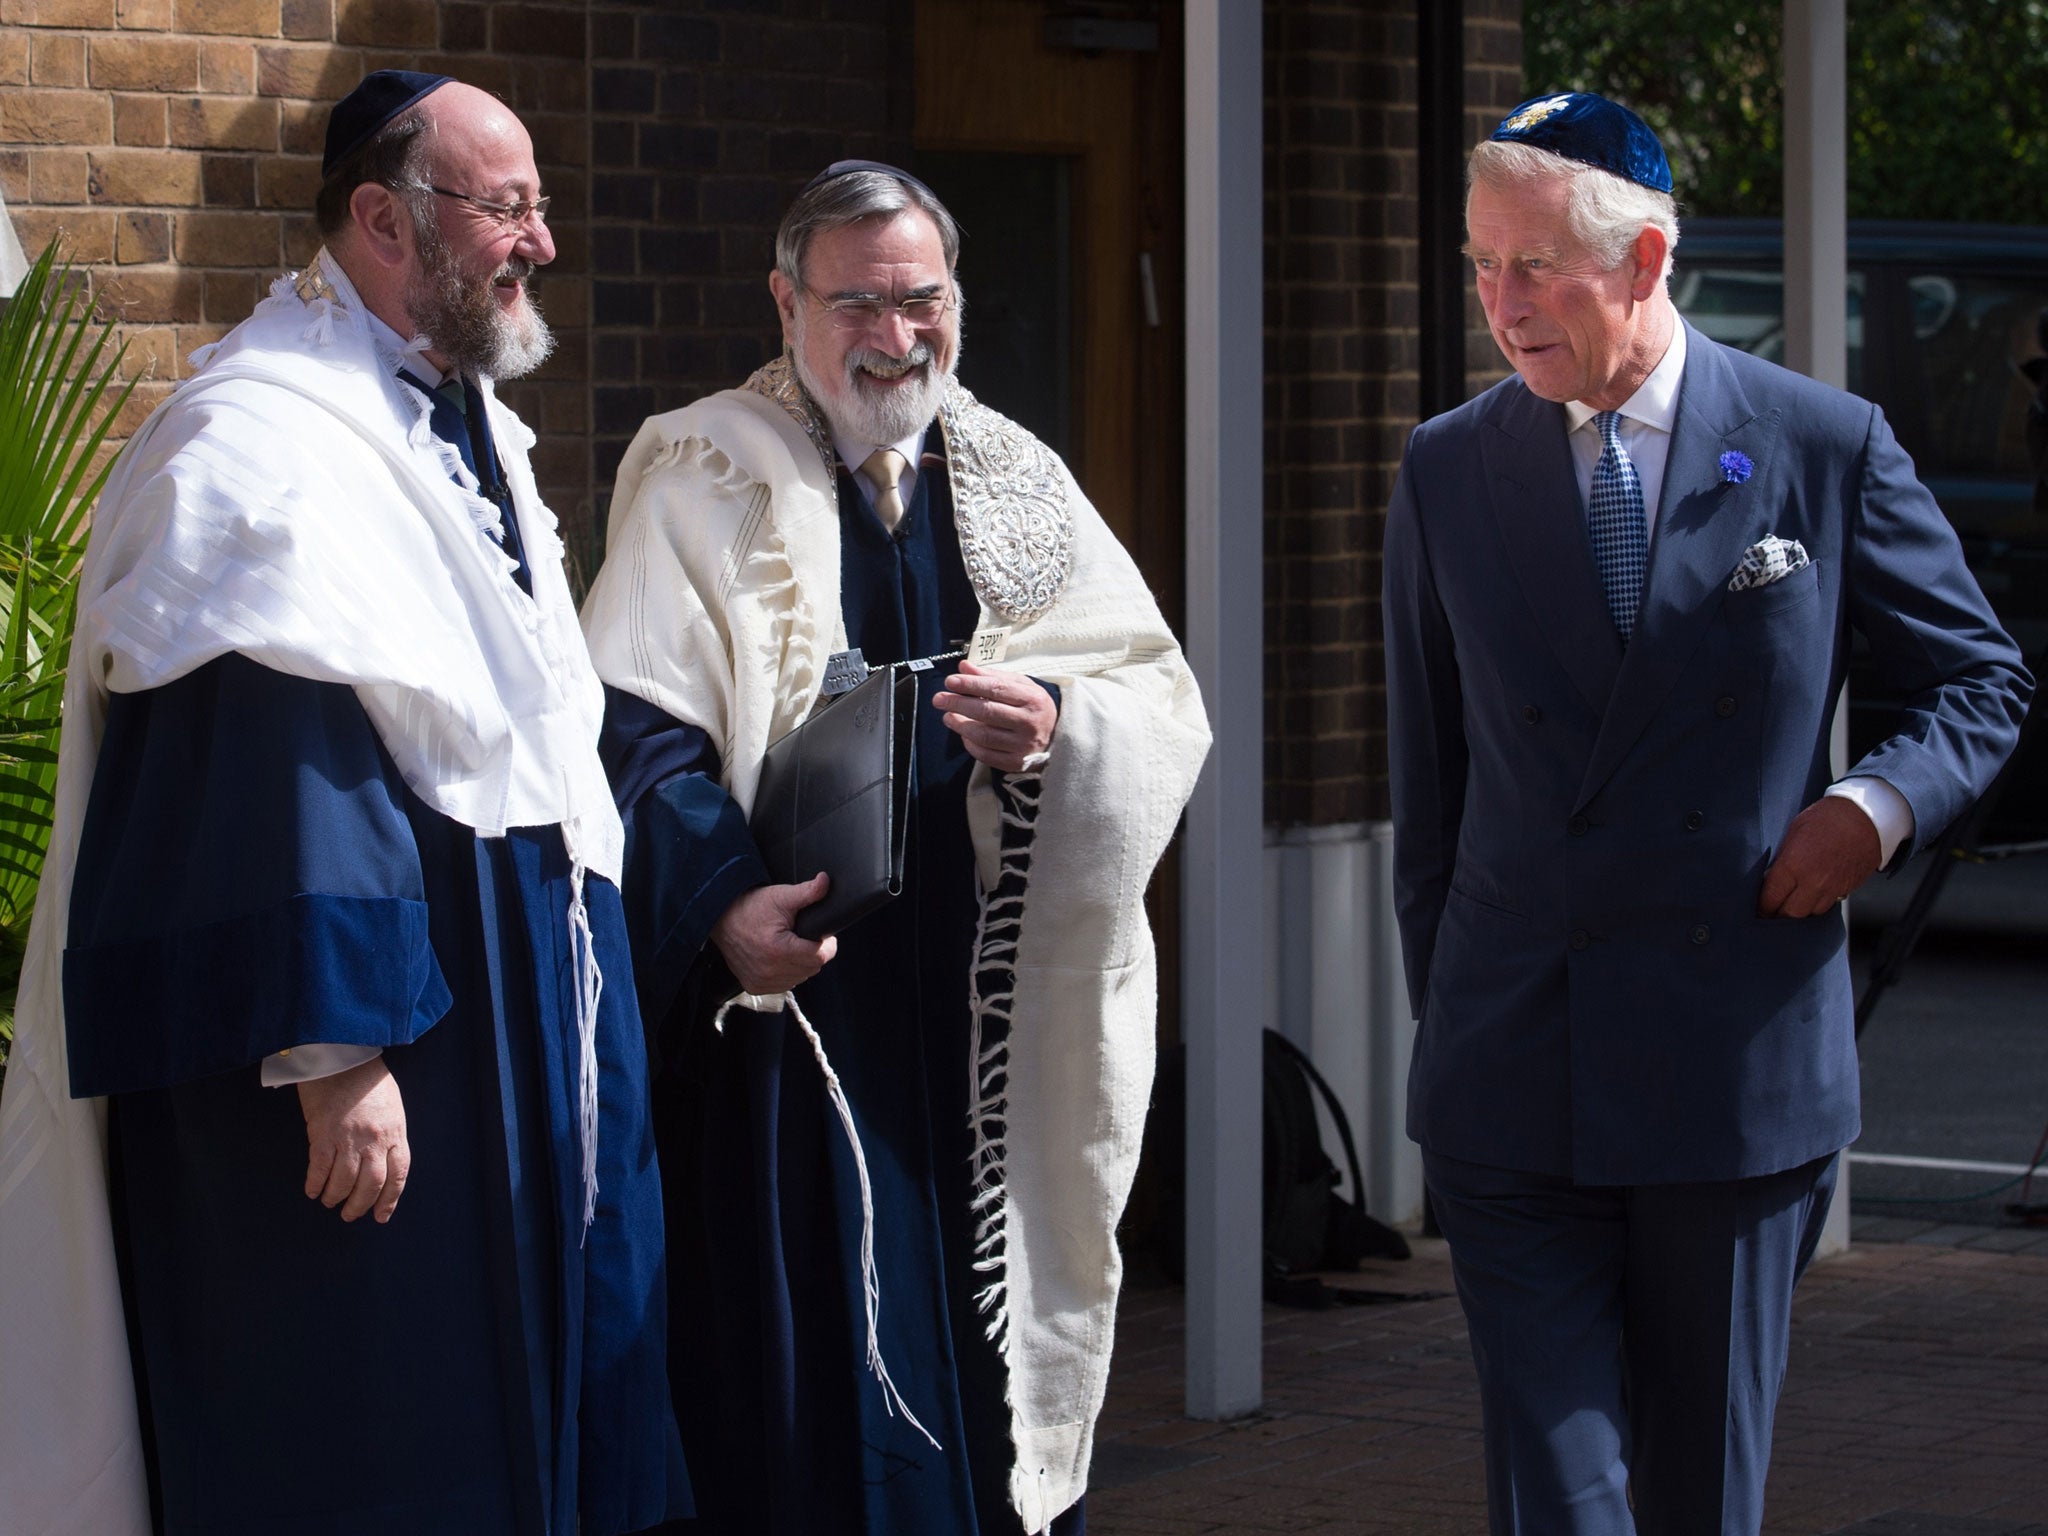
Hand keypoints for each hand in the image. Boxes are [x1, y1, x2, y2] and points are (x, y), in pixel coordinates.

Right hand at [297, 1057, 409, 1223]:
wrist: (342, 1055)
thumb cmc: (368, 1078)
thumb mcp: (391, 1106)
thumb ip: (388, 1134)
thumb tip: (382, 1160)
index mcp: (395, 1132)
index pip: (398, 1174)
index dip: (389, 1199)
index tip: (381, 1216)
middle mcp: (375, 1139)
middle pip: (371, 1184)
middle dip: (360, 1204)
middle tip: (350, 1214)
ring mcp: (349, 1138)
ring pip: (344, 1181)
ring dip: (336, 1196)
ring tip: (330, 1201)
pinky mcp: (323, 1133)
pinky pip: (319, 1168)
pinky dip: (315, 1183)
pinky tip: (312, 1191)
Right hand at [712, 873, 838, 993]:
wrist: (721, 919)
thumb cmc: (752, 907)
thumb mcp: (781, 896)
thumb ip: (808, 892)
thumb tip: (826, 880)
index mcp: (778, 951)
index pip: (820, 957)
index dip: (827, 944)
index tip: (822, 934)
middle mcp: (769, 971)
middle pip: (812, 968)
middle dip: (814, 952)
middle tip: (804, 936)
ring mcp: (761, 982)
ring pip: (800, 978)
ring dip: (801, 964)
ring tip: (792, 945)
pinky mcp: (754, 986)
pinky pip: (784, 985)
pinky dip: (787, 973)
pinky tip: (781, 958)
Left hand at [931, 660, 1057, 772]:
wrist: (1057, 737)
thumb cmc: (1033, 707)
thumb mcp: (1020, 686)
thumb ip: (992, 676)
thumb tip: (964, 667)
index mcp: (1032, 699)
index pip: (996, 689)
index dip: (971, 685)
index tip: (951, 681)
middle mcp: (1029, 722)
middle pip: (987, 712)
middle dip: (959, 704)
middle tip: (939, 699)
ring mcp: (1022, 745)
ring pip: (983, 735)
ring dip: (960, 725)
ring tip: (948, 716)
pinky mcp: (1015, 763)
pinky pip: (985, 754)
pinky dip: (969, 743)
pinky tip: (963, 733)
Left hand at [1758, 797, 1882, 917]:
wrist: (1866, 816)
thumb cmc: (1827, 818)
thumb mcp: (1794, 831)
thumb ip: (1782, 858)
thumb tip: (1771, 876)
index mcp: (1793, 864)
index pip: (1771, 898)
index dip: (1762, 907)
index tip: (1758, 910)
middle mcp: (1812, 881)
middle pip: (1790, 914)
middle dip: (1778, 915)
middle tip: (1771, 912)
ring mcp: (1831, 888)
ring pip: (1809, 914)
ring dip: (1799, 911)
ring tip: (1791, 905)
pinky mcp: (1847, 889)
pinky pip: (1827, 906)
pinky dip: (1817, 905)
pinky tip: (1811, 897)